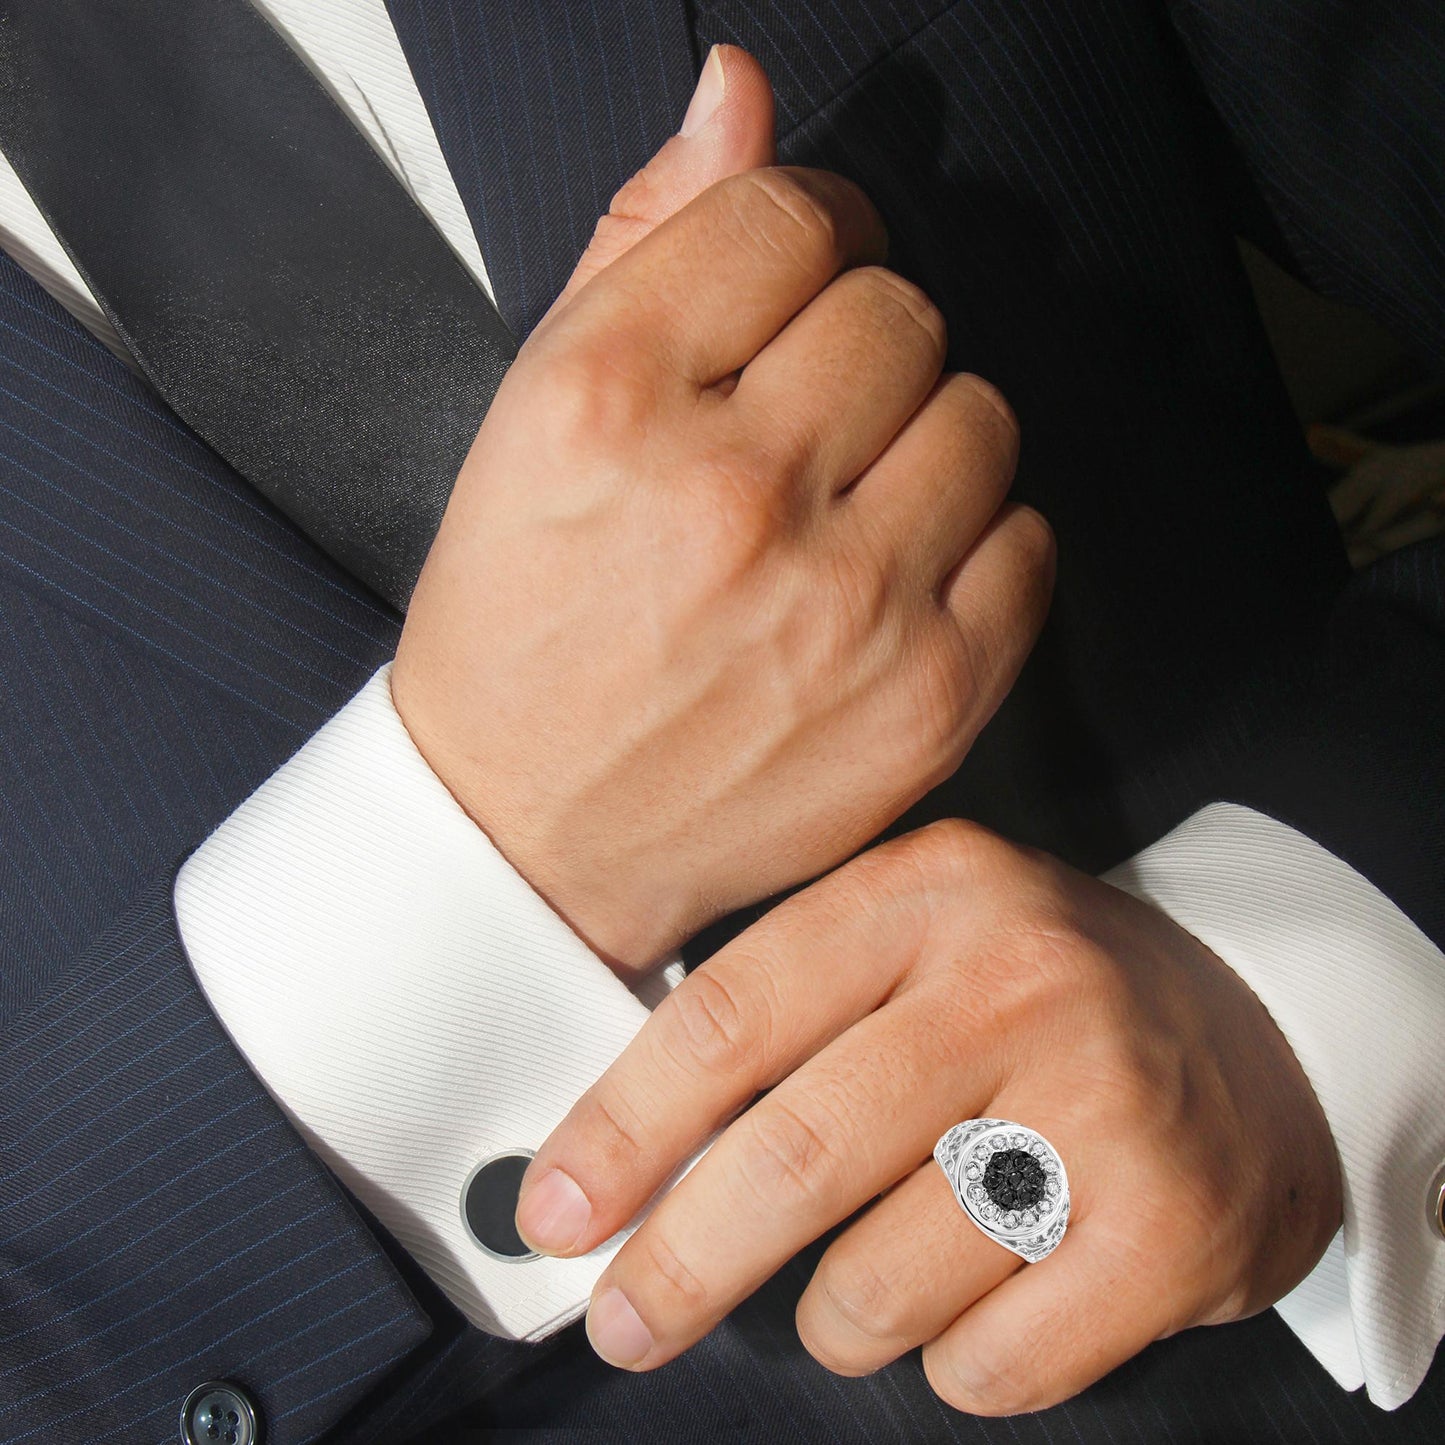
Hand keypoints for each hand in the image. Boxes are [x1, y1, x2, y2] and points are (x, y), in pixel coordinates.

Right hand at [392, 48, 1052, 973]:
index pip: (794, 213)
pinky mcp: (927, 694)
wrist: (530, 832)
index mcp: (613, 397)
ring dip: (926, 438)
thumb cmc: (521, 627)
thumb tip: (739, 93)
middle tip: (806, 420)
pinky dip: (976, 544)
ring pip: (982, 412)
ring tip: (846, 504)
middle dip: (861, 345)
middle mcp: (734, 492)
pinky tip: (892, 578)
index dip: (811, 232)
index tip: (802, 280)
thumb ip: (642, 238)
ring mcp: (843, 600)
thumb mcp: (533, 415)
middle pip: (903, 306)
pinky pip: (1029, 540)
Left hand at [520, 820, 1341, 1413]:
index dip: (624, 1127)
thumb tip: (617, 1155)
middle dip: (682, 1263)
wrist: (1260, 1028)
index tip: (558, 1210)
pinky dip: (948, 1361)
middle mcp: (1018, 980)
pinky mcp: (1171, 1230)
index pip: (733, 1013)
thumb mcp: (916, 941)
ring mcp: (1104, 1104)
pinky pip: (985, 1365)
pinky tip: (980, 1298)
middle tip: (626, 1322)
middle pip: (796, 1154)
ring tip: (866, 1281)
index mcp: (930, 889)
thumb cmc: (1036, 997)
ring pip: (880, 1282)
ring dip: (837, 1318)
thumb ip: (781, 1014)